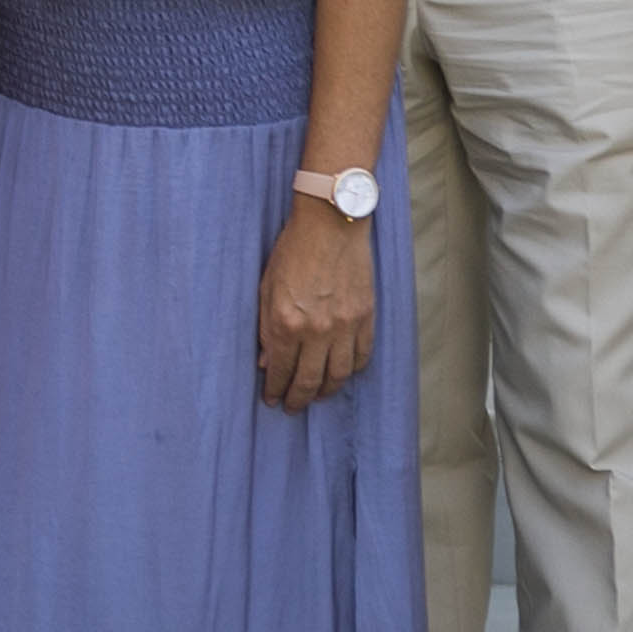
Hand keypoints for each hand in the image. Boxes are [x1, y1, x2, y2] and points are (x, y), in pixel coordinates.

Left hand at [257, 199, 377, 411]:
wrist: (330, 224)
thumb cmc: (292, 251)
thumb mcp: (266, 287)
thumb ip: (266, 328)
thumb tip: (266, 362)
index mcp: (288, 322)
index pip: (281, 370)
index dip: (276, 389)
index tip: (272, 399)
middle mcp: (318, 330)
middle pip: (310, 380)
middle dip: (298, 398)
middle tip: (291, 407)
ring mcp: (345, 326)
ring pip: (339, 375)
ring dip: (326, 391)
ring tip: (315, 396)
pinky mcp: (366, 317)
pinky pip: (362, 356)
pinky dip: (352, 370)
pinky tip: (341, 374)